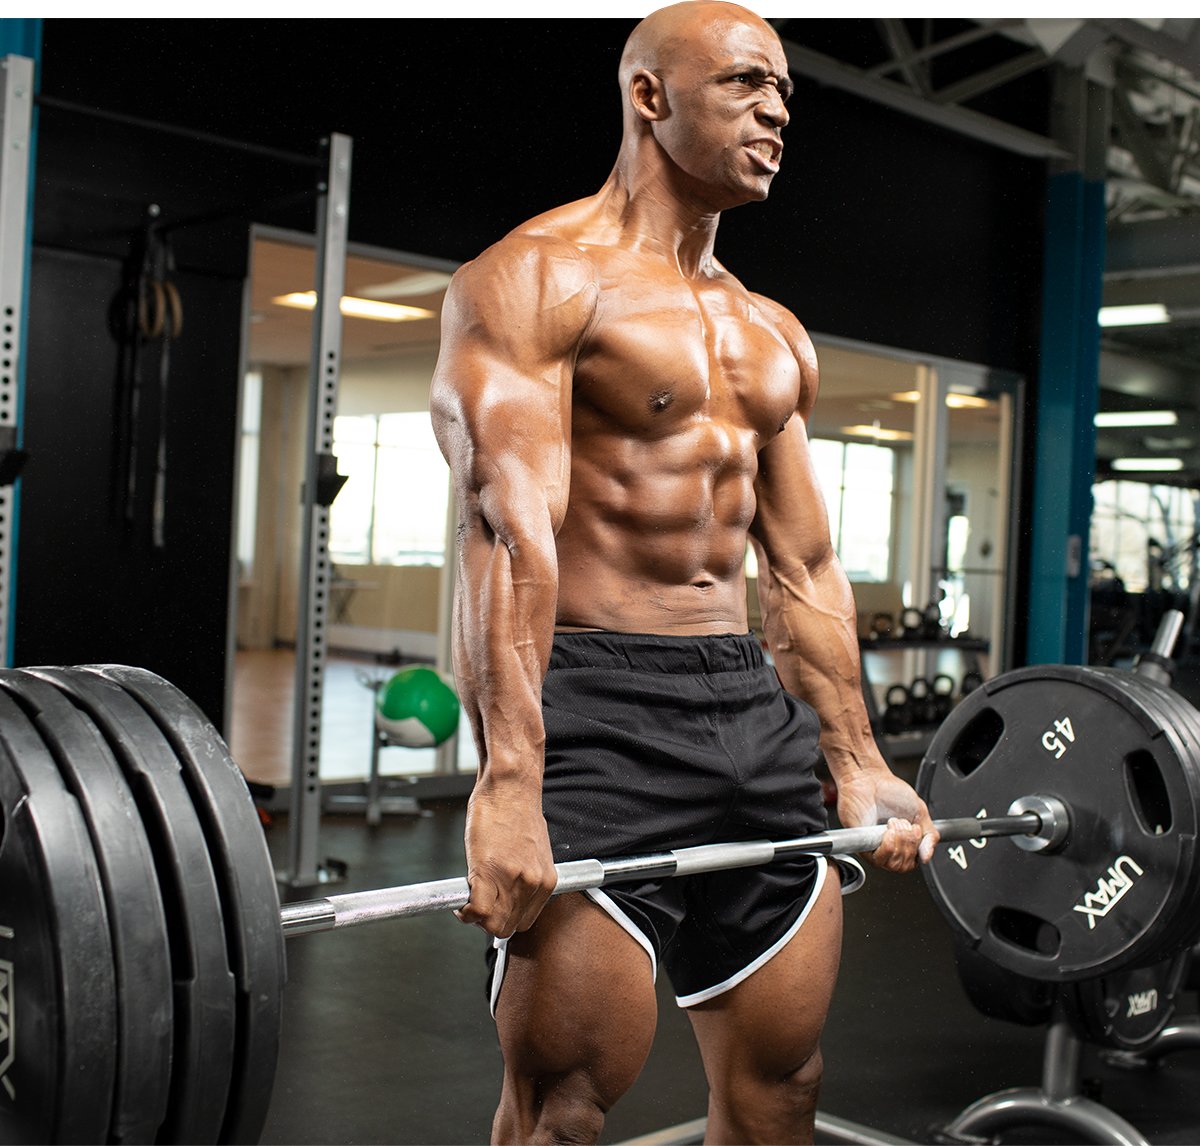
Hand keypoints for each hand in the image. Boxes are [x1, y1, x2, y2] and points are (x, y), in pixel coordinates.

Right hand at [456, 778, 557, 937]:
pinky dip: (464, 911)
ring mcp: (513, 880)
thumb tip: (509, 892)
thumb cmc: (516, 811)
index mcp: (546, 880)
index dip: (502, 919)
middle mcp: (533, 884)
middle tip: (476, 906)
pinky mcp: (489, 873)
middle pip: (507, 928)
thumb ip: (524, 877)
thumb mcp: (531, 852)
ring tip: (469, 901)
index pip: (524, 921)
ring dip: (474, 917)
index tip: (491, 910)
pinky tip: (461, 900)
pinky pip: (476, 911)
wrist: (511, 787)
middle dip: (487, 922)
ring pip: (491, 924)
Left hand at [835, 768, 938, 872]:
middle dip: (909, 843)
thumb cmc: (890, 792)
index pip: (913, 863)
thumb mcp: (920, 812)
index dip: (917, 850)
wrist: (869, 779)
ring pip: (893, 865)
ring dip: (900, 842)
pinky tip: (888, 832)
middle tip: (903, 823)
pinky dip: (888, 846)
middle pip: (904, 866)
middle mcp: (887, 847)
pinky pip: (877, 859)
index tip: (916, 831)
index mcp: (902, 842)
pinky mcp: (862, 844)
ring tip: (893, 823)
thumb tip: (927, 856)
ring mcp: (874, 846)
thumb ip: (930, 835)